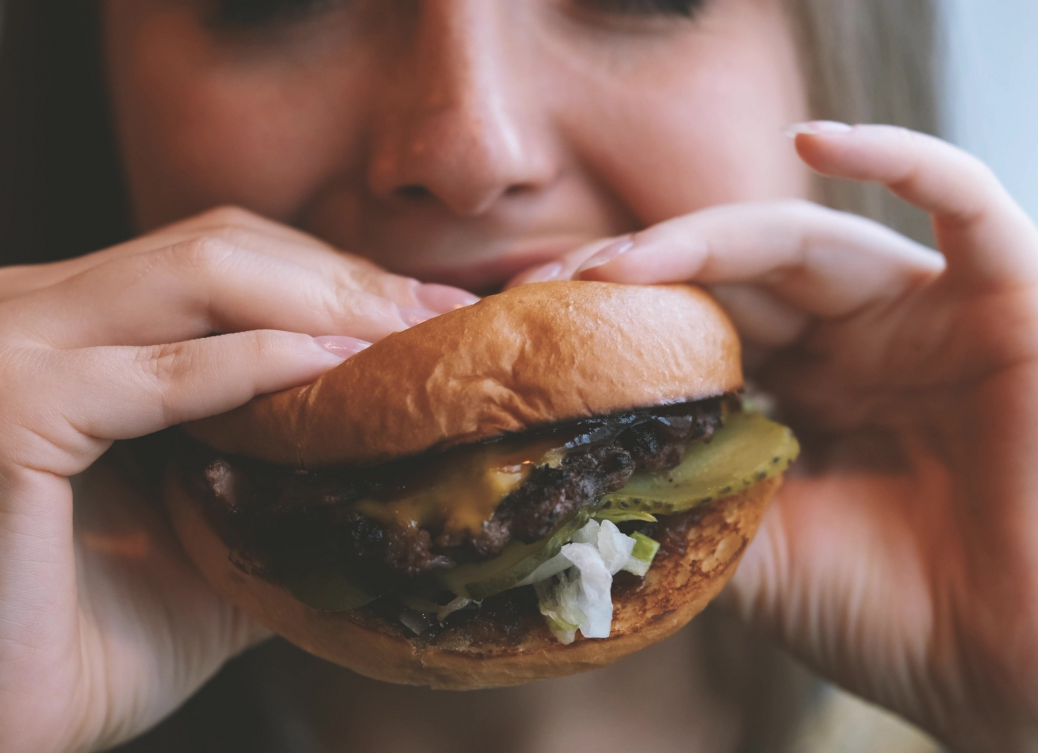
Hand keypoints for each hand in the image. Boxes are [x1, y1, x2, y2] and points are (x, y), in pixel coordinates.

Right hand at [0, 207, 476, 752]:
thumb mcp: (215, 519)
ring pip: (199, 278)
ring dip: (323, 310)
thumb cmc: (95, 634)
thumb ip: (284, 452)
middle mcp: (18, 305)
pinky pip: (165, 370)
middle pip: (218, 248)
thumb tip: (408, 424)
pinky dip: (263, 367)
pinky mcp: (0, 399)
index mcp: (61, 317)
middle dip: (346, 283)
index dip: (336, 275)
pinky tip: (341, 376)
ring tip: (411, 347)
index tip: (440, 315)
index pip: (222, 254)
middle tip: (446, 325)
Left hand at [512, 124, 1037, 751]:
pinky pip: (967, 204)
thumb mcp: (750, 554)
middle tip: (546, 288)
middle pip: (731, 274)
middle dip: (636, 272)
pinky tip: (814, 141)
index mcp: (795, 394)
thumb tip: (560, 470)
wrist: (1016, 668)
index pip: (692, 322)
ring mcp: (922, 318)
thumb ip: (678, 495)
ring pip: (807, 241)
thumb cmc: (894, 619)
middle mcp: (852, 345)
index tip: (522, 323)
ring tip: (621, 264)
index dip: (612, 314)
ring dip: (708, 239)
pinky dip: (901, 158)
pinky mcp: (1006, 300)